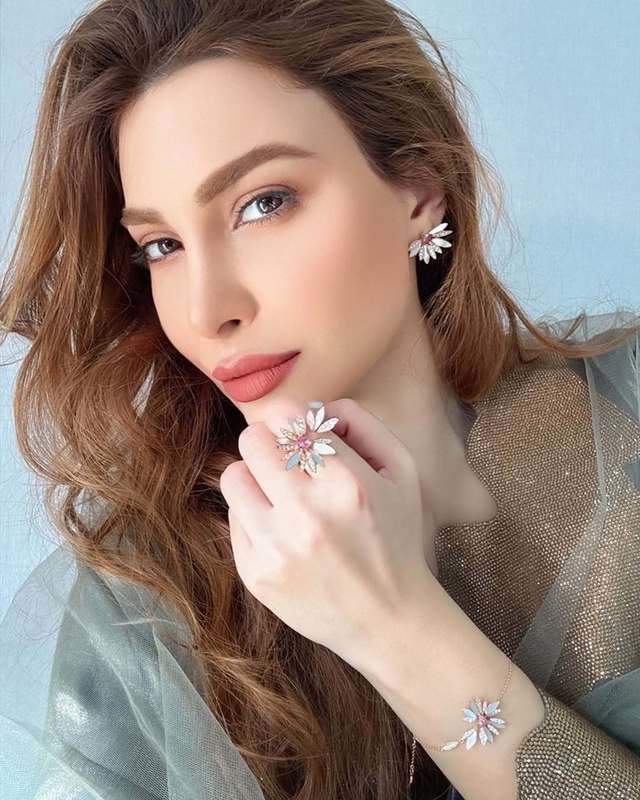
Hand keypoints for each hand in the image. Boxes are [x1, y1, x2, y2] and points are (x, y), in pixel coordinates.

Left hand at [219, 396, 436, 667]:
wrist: (387, 619)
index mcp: (347, 484)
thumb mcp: (401, 471)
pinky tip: (281, 529)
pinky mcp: (255, 574)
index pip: (287, 418)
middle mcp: (307, 515)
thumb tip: (313, 406)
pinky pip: (233, 517)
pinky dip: (254, 515)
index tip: (303, 435)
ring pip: (233, 476)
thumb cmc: (396, 537)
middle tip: (288, 460)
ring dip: (255, 477)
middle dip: (271, 443)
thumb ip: (362, 424)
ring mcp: (276, 548)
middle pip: (253, 441)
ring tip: (280, 493)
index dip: (293, 420)